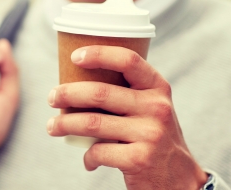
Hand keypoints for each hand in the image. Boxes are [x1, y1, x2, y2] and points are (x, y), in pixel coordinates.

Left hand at [47, 46, 207, 189]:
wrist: (178, 177)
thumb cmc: (153, 135)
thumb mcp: (151, 108)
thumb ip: (128, 93)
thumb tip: (79, 82)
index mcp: (157, 88)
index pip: (128, 60)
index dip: (99, 54)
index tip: (75, 56)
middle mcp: (156, 107)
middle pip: (100, 92)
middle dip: (67, 94)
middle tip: (52, 97)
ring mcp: (149, 134)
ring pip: (92, 122)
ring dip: (64, 124)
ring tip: (52, 127)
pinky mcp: (139, 159)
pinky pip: (98, 151)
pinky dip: (87, 156)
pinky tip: (88, 159)